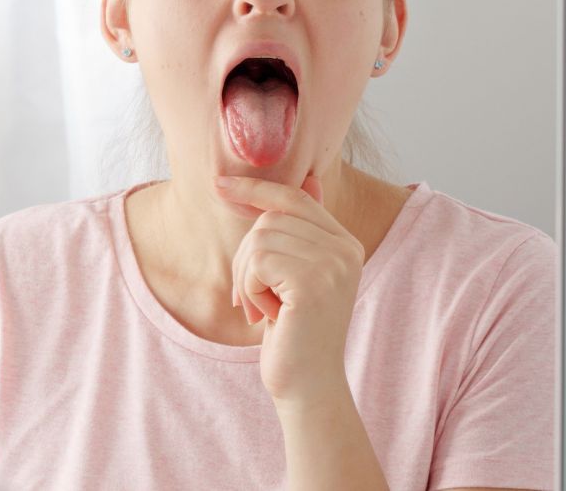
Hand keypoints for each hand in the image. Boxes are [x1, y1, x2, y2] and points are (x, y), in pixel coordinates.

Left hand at [217, 174, 364, 403]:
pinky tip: (267, 316)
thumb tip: (309, 179)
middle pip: (270, 218)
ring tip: (263, 308)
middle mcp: (346, 248)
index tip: (219, 183)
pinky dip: (249, 289)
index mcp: (344, 243)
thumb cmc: (294, 332)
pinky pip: (258, 262)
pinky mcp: (313, 282)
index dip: (255, 189)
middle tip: (253, 298)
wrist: (307, 385)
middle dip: (246, 257)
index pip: (294, 197)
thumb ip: (302, 231)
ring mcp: (333, 264)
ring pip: (259, 239)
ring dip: (246, 277)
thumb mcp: (297, 275)